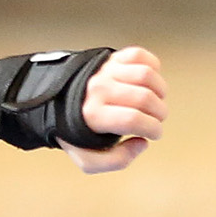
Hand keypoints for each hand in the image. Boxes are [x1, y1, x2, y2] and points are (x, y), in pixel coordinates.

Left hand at [65, 46, 166, 174]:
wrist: (56, 104)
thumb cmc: (77, 132)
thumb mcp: (89, 159)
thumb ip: (117, 161)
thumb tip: (142, 143)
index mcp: (93, 115)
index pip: (133, 119)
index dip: (153, 129)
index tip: (155, 134)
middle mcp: (99, 89)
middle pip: (144, 97)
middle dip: (159, 113)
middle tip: (156, 120)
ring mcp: (105, 70)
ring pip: (146, 74)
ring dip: (160, 90)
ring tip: (155, 101)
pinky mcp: (111, 58)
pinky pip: (139, 55)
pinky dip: (152, 67)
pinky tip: (149, 83)